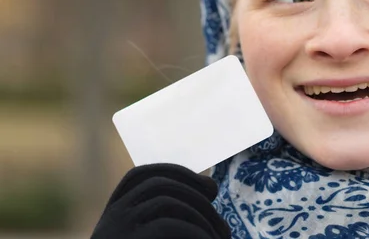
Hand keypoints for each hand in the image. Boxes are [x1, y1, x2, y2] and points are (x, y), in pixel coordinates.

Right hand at [91, 163, 230, 238]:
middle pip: (158, 185)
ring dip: (202, 216)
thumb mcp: (155, 238)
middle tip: (224, 226)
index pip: (138, 177)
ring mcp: (115, 232)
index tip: (210, 188)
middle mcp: (109, 221)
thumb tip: (210, 183)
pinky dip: (197, 233)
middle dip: (197, 195)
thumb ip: (174, 217)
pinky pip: (168, 226)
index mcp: (113, 218)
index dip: (176, 172)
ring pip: (166, 201)